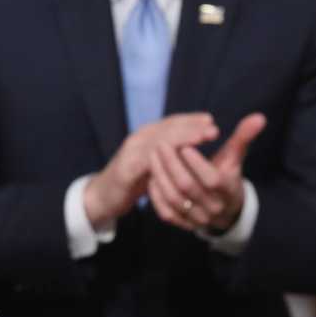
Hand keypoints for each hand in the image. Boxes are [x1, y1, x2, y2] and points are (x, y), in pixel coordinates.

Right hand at [82, 113, 218, 229]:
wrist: (103, 196)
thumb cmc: (133, 180)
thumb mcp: (154, 164)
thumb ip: (170, 153)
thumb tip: (192, 147)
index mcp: (146, 136)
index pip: (170, 123)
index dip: (190, 120)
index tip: (210, 120)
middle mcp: (138, 139)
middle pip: (167, 128)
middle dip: (191, 127)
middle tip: (213, 128)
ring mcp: (131, 152)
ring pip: (160, 140)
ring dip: (184, 138)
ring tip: (203, 138)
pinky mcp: (126, 169)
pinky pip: (148, 160)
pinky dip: (166, 157)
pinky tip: (180, 158)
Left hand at [148, 112, 265, 233]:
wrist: (226, 210)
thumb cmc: (227, 175)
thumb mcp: (235, 157)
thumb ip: (243, 137)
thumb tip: (259, 117)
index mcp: (228, 191)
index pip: (212, 179)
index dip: (197, 162)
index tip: (184, 144)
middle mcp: (214, 207)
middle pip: (187, 186)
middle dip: (171, 164)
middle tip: (160, 144)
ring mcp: (198, 218)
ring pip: (174, 199)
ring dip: (160, 176)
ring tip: (152, 156)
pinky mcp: (185, 224)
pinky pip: (167, 212)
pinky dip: (157, 195)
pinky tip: (151, 177)